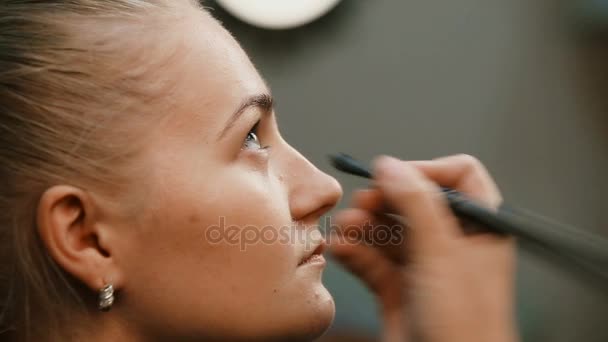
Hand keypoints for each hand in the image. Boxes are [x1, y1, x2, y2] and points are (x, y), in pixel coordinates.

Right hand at [330, 155, 517, 341]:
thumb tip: (391, 166)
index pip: (458, 178)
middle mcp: (453, 245)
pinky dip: (356, 252)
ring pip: (389, 232)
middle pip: (414, 203)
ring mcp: (424, 268)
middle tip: (362, 201)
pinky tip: (341, 248)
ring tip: (344, 227)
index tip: (393, 176)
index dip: (426, 171)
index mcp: (480, 229)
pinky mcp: (398, 290)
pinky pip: (373, 261)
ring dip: (364, 226)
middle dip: (384, 200)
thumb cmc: (466, 328)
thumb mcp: (441, 254)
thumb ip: (416, 204)